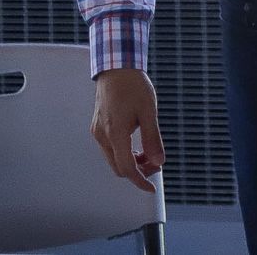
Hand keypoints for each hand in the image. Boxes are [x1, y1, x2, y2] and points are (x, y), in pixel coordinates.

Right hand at [90, 68, 164, 192]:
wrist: (115, 68)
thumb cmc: (133, 86)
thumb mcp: (149, 111)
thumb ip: (152, 138)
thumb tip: (159, 161)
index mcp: (115, 133)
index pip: (127, 168)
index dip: (140, 181)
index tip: (152, 188)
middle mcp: (102, 136)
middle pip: (119, 168)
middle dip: (138, 172)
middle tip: (156, 163)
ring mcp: (97, 132)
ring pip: (113, 159)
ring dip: (130, 162)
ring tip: (148, 153)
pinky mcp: (97, 127)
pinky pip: (109, 149)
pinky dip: (123, 153)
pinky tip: (136, 145)